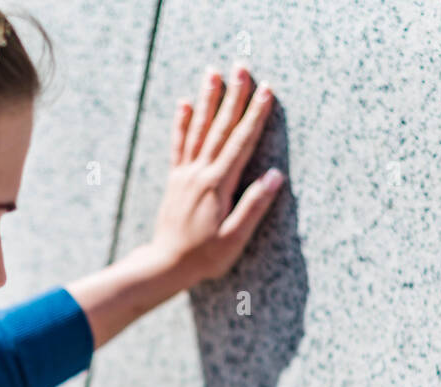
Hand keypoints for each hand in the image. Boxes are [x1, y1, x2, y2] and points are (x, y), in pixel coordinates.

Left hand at [145, 63, 284, 285]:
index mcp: (218, 185)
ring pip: (199, 129)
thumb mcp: (235, 238)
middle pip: (221, 128)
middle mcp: (200, 173)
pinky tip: (185, 104)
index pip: (241, 142)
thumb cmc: (204, 256)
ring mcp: (185, 174)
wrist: (165, 264)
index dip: (255, 115)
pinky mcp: (175, 180)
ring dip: (208, 99)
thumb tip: (275, 176)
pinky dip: (182, 123)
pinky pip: (179, 145)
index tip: (266, 91)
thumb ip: (254, 206)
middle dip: (234, 96)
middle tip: (242, 68)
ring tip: (213, 73)